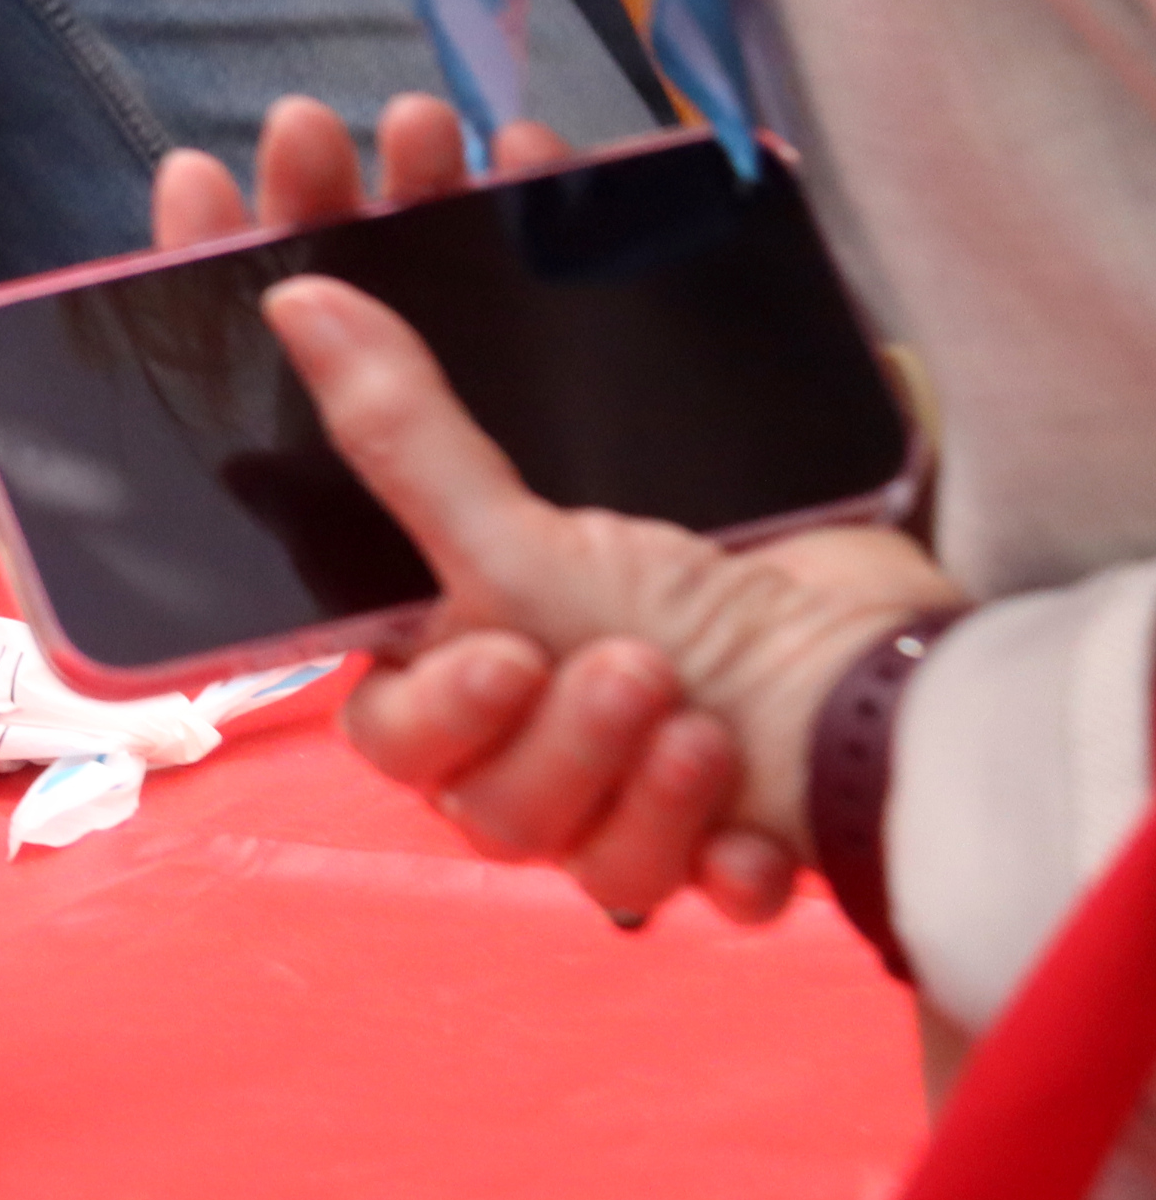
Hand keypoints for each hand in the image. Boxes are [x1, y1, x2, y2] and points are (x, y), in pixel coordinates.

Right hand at [155, 97, 958, 925]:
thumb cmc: (706, 593)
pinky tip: (761, 838)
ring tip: (710, 729)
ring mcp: (630, 816)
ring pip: (588, 857)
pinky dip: (730, 869)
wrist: (895, 669)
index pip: (392, 736)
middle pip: (486, 808)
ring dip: (649, 800)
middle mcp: (535, 758)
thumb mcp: (532, 525)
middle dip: (567, 748)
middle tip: (638, 671)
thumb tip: (304, 300)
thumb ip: (402, 434)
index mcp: (469, 683)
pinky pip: (700, 899)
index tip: (504, 657)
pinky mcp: (722, 862)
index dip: (438, 714)